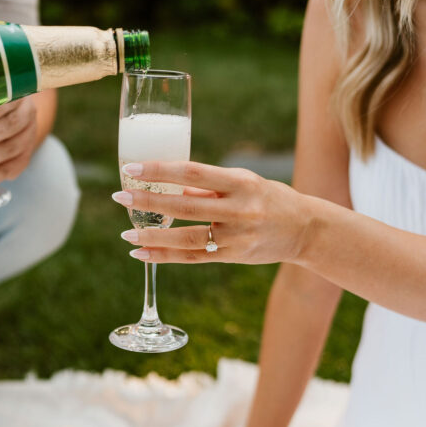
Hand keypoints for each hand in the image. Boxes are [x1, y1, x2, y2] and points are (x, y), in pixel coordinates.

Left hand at [113, 161, 312, 265]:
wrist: (305, 230)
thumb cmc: (269, 200)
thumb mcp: (243, 183)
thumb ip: (208, 186)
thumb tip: (169, 186)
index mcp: (240, 183)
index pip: (192, 172)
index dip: (160, 171)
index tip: (133, 169)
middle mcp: (238, 210)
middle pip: (184, 206)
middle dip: (148, 202)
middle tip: (120, 197)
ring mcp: (236, 237)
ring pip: (186, 238)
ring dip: (152, 238)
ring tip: (127, 236)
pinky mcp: (233, 256)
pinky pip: (193, 257)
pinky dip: (165, 256)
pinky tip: (143, 254)